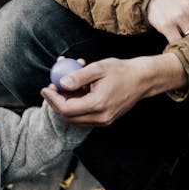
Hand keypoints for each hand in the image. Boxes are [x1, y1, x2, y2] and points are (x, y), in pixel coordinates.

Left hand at [41, 53, 186, 125]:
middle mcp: (101, 118)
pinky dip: (76, 105)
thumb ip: (79, 77)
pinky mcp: (105, 120)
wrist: (142, 80)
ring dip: (65, 103)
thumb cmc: (121, 71)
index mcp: (98, 105)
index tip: (46, 87)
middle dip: (56, 102)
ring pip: (75, 118)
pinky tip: (77, 90)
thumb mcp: (98, 68)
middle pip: (68, 117)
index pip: (66, 108)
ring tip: (64, 84)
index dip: (53, 99)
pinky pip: (84, 117)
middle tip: (51, 86)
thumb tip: (61, 82)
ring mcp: (104, 121)